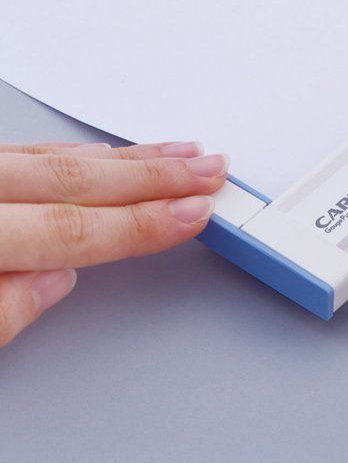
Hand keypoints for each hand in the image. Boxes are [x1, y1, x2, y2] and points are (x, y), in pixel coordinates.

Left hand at [0, 140, 228, 346]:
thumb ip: (0, 313)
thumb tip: (54, 284)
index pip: (70, 230)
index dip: (140, 223)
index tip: (195, 213)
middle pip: (76, 181)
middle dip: (156, 178)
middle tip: (210, 173)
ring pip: (61, 157)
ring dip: (130, 159)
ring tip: (184, 155)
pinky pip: (34, 148)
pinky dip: (79, 151)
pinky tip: (111, 153)